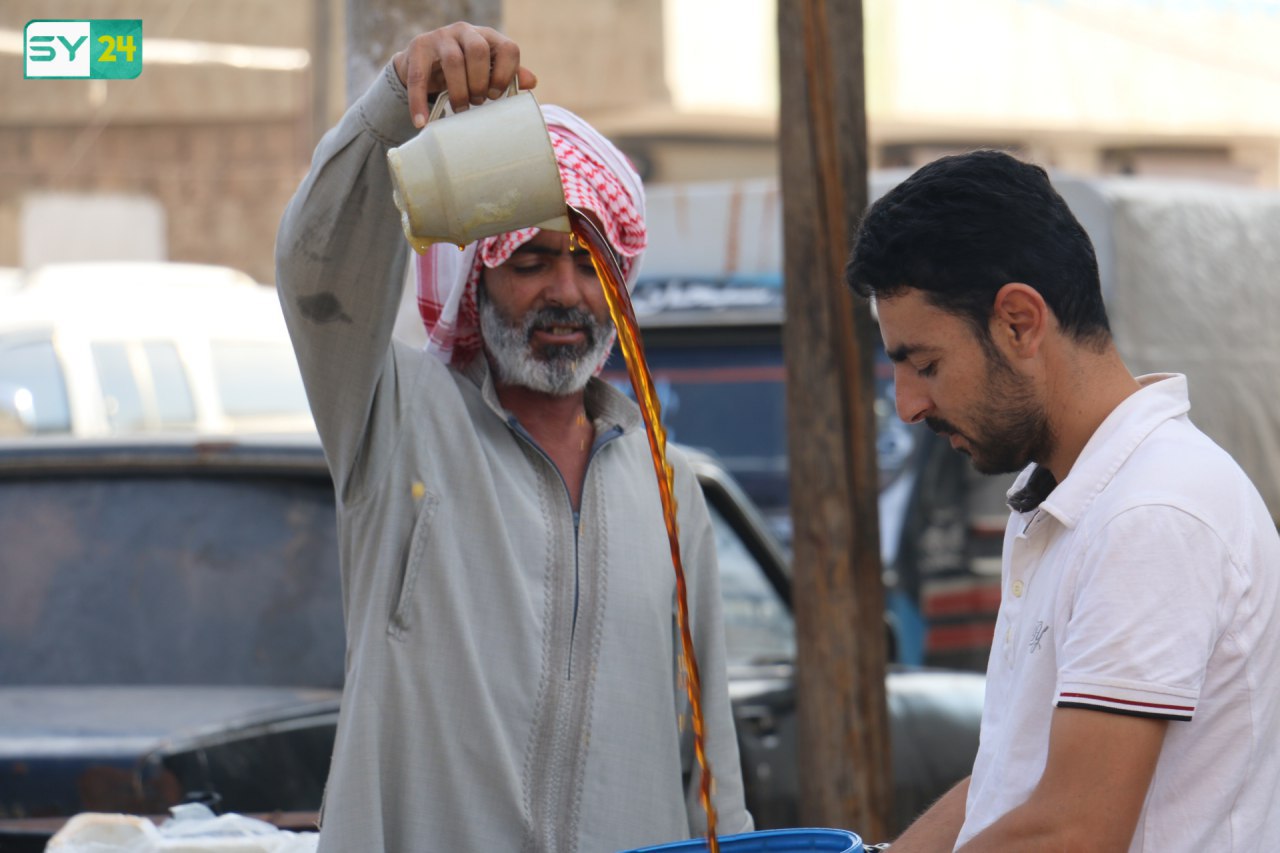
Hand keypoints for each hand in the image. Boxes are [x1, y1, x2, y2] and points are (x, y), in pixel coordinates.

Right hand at [391, 22, 537, 128]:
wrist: (421, 65)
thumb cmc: (461, 72)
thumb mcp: (485, 72)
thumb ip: (507, 75)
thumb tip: (532, 82)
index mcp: (488, 37)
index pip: (508, 48)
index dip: (507, 74)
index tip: (498, 95)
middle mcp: (465, 32)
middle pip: (479, 51)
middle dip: (480, 82)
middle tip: (478, 102)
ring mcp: (440, 37)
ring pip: (453, 60)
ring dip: (459, 91)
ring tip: (460, 109)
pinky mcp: (418, 48)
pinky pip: (420, 77)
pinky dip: (420, 102)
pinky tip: (422, 121)